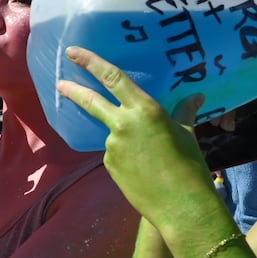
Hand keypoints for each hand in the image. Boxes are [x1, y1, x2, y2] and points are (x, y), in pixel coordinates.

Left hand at [54, 46, 216, 223]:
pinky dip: (125, 156)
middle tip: (59, 83)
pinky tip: (143, 169)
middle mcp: (123, 124)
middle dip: (73, 90)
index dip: (91, 62)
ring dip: (124, 139)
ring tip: (151, 158)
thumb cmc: (190, 166)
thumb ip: (184, 112)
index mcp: (145, 110)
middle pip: (92, 101)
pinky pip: (115, 154)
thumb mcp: (188, 134)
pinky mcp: (108, 165)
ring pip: (112, 133)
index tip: (73, 53)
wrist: (180, 205)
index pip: (113, 79)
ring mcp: (112, 145)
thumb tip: (197, 96)